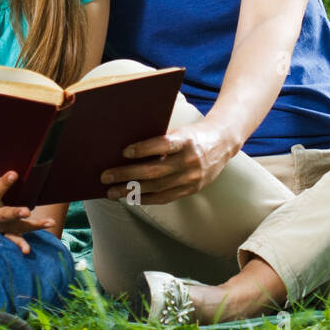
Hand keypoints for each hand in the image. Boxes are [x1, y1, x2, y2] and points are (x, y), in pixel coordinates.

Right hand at [0, 171, 54, 254]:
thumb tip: (0, 168)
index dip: (2, 184)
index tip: (13, 174)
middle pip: (3, 215)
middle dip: (14, 213)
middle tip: (26, 212)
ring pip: (15, 227)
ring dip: (31, 226)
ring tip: (48, 222)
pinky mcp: (2, 234)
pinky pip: (13, 239)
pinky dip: (21, 244)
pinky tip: (27, 250)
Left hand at [99, 118, 238, 204]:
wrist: (223, 142)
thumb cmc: (193, 133)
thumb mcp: (180, 131)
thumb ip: (161, 140)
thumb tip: (127, 150)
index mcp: (187, 140)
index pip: (163, 145)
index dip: (144, 149)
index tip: (124, 151)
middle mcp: (190, 160)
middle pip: (154, 171)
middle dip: (127, 175)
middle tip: (105, 176)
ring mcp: (191, 177)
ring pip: (156, 187)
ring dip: (131, 190)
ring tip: (111, 192)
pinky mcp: (191, 189)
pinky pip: (165, 197)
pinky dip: (146, 198)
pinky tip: (130, 197)